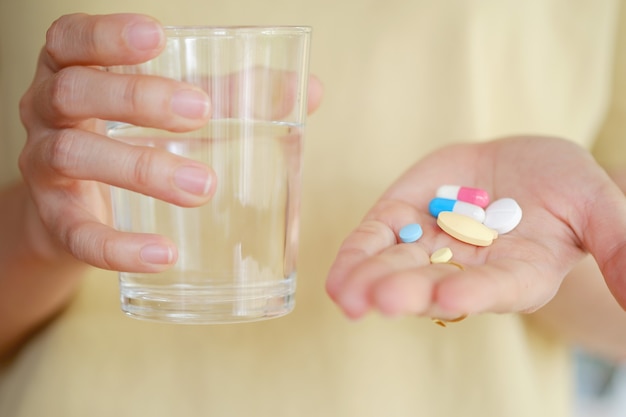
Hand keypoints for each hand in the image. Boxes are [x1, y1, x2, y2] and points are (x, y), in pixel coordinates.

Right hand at [18, 13, 322, 271]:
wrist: (75, 207)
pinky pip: (79, 234)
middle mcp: (48, 112)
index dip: (107, 35)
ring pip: (75, 156)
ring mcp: (45, 167)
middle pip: (75, 93)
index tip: (158, 37)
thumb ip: (233, 94)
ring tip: (203, 186)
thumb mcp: (173, 109)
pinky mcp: (57, 222)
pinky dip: (120, 246)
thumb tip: (309, 89)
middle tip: (199, 113)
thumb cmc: (132, 138)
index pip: (72, 39)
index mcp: (75, 71)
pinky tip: (164, 254)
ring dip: (141, 167)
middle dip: (137, 100)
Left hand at [326, 136, 625, 319]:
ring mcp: (431, 244)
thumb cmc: (565, 187)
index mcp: (517, 273)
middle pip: (435, 284)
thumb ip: (617, 244)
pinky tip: (338, 277)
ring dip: (369, 280)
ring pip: (396, 266)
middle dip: (408, 291)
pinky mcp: (403, 217)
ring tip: (346, 296)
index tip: (452, 297)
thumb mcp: (598, 205)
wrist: (520, 166)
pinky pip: (375, 240)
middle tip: (382, 300)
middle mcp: (468, 269)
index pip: (496, 288)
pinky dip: (357, 256)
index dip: (475, 292)